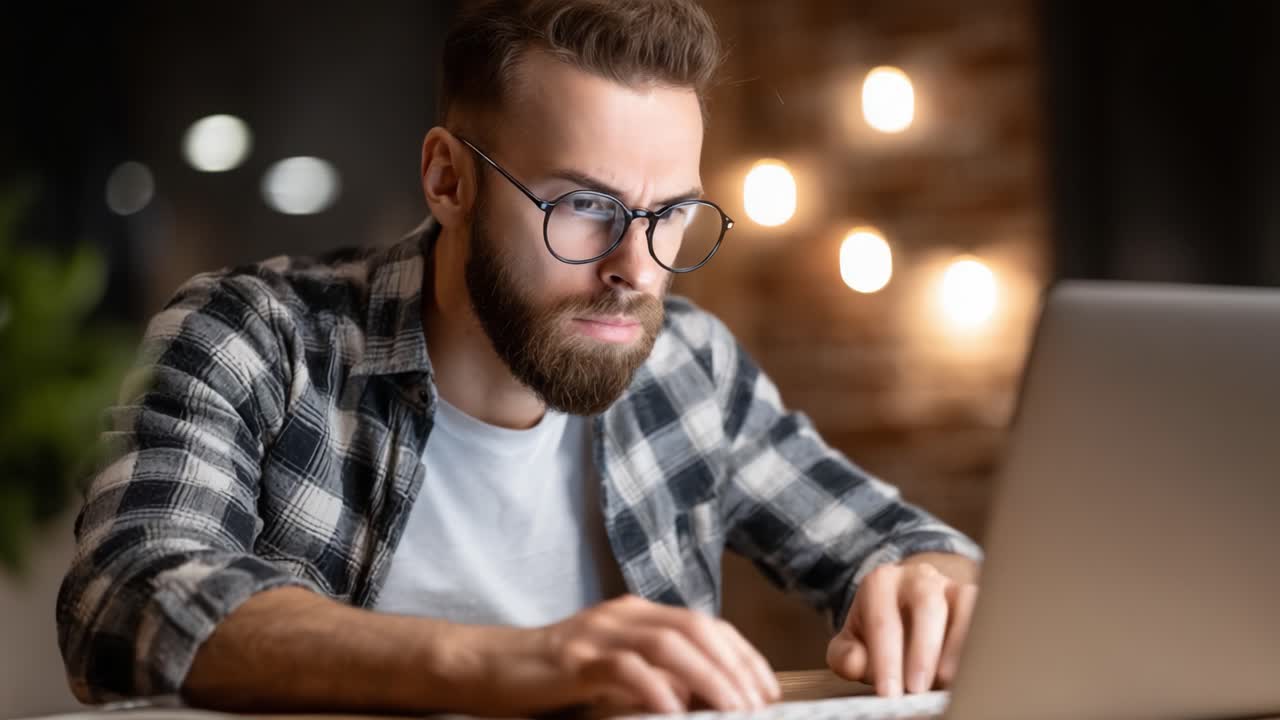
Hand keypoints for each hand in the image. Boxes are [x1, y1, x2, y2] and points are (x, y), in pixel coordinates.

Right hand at [505, 594, 780, 713]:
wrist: (490, 666)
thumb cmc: (555, 675)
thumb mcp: (614, 671)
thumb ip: (655, 675)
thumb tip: (703, 699)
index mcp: (638, 614)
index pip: (706, 624)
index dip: (742, 654)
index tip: (766, 687)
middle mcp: (624, 615)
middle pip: (696, 629)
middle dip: (735, 666)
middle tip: (757, 703)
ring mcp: (599, 633)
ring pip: (669, 644)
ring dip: (707, 677)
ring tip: (731, 707)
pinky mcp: (575, 658)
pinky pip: (624, 668)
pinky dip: (654, 688)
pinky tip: (673, 710)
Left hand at [825, 559, 978, 695]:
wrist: (905, 606)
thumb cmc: (878, 630)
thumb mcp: (853, 641)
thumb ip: (845, 655)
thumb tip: (855, 664)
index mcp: (880, 583)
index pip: (883, 622)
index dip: (886, 660)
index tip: (889, 693)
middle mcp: (917, 577)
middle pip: (926, 607)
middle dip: (922, 651)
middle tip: (917, 690)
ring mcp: (949, 584)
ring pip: (963, 605)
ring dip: (958, 645)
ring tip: (947, 682)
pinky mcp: (973, 597)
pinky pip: (984, 612)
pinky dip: (981, 639)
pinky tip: (973, 668)